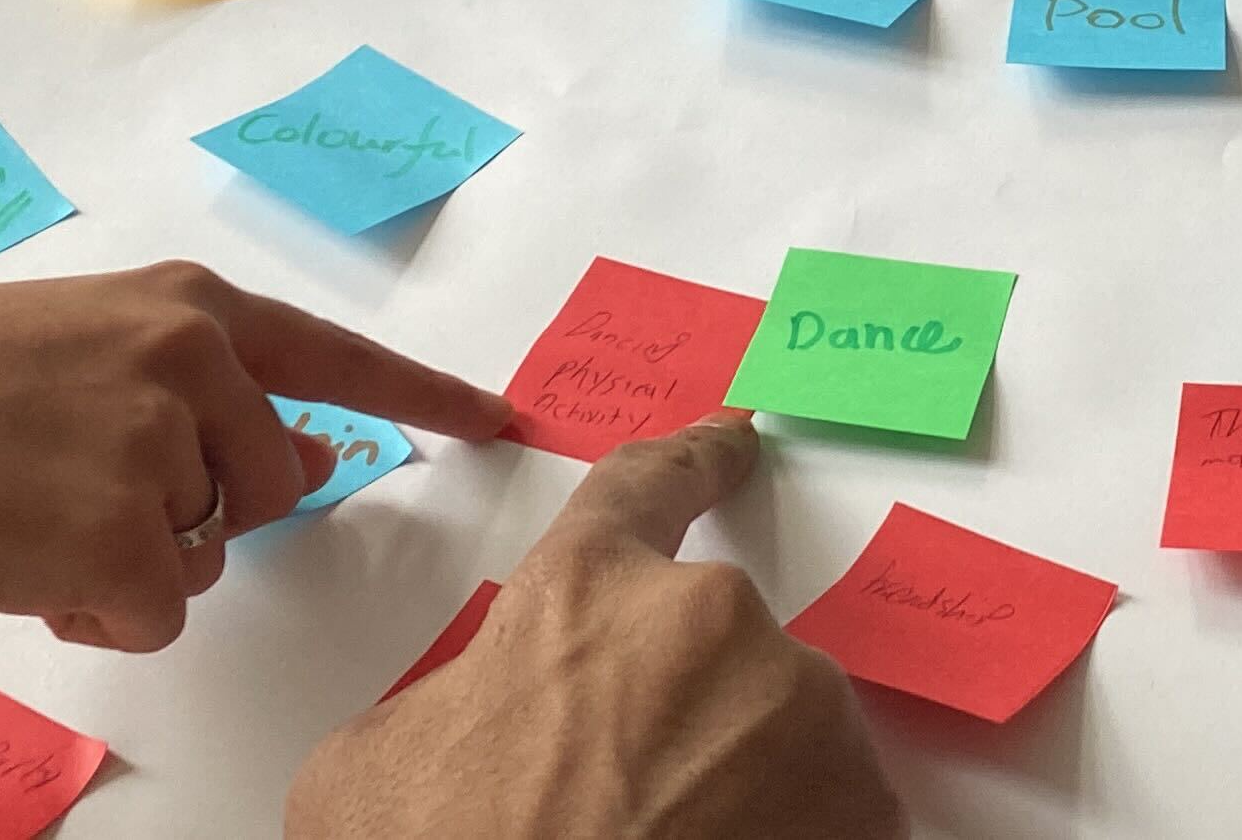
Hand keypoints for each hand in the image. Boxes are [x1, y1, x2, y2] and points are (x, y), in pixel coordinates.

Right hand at [0, 263, 512, 651]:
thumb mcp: (70, 344)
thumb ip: (174, 385)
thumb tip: (264, 458)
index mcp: (186, 307)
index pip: (340, 358)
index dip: (429, 397)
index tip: (507, 421)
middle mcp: (197, 363)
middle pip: (275, 487)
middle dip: (193, 516)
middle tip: (62, 492)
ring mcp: (164, 450)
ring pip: (204, 557)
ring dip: (127, 563)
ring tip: (15, 512)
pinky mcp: (123, 540)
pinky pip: (156, 612)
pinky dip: (89, 611)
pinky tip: (9, 560)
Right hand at [287, 416, 905, 839]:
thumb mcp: (379, 760)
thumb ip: (452, 691)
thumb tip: (475, 716)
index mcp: (585, 592)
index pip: (646, 486)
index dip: (690, 461)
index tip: (733, 441)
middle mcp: (709, 622)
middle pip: (711, 640)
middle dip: (676, 704)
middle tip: (622, 784)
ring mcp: (798, 709)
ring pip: (779, 721)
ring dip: (736, 770)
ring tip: (668, 831)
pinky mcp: (862, 800)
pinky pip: (833, 800)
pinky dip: (791, 826)